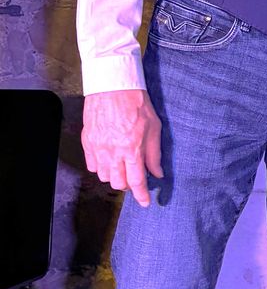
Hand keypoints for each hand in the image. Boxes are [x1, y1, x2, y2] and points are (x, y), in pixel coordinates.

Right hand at [82, 89, 163, 206]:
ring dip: (115, 176)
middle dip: (128, 185)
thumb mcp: (154, 127)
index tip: (145, 203)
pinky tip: (110, 159)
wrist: (112, 86)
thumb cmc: (136, 103)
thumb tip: (157, 173)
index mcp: (131, 149)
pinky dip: (101, 167)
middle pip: (118, 183)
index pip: (136, 181)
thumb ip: (154, 154)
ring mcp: (97, 148)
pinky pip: (92, 166)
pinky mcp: (87, 142)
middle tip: (135, 176)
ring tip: (123, 166)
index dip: (141, 195)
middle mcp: (113, 152)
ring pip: (104, 177)